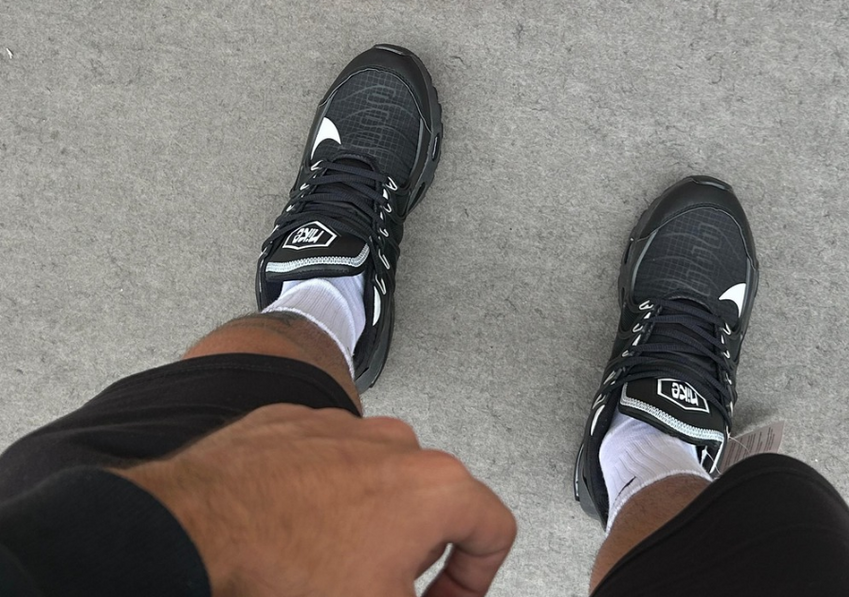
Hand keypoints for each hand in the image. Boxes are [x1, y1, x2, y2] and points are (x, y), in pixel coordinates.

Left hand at [116, 404, 516, 596]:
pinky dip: (321, 498)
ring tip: (326, 563)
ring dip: (368, 524)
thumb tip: (418, 594)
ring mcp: (347, 426)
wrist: (200, 527)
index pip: (494, 531)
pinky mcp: (297, 424)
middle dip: (416, 555)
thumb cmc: (288, 568)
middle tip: (381, 588)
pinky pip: (328, 464)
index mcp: (436, 486)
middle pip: (434, 506)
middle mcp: (399, 444)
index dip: (475, 583)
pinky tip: (288, 533)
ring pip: (379, 482)